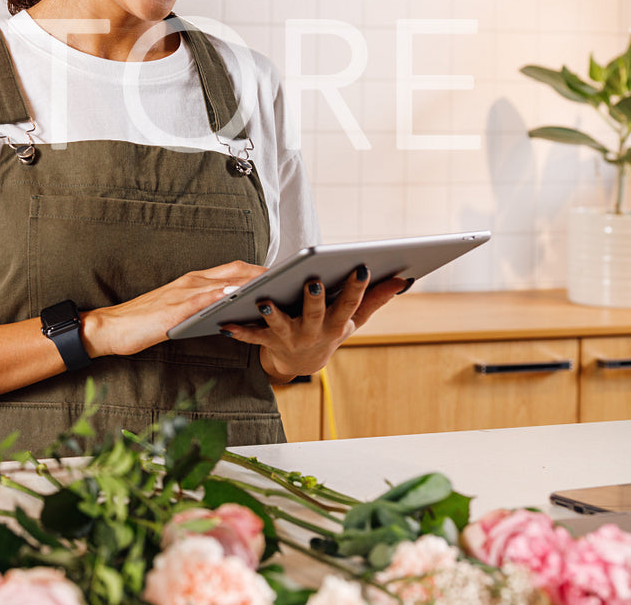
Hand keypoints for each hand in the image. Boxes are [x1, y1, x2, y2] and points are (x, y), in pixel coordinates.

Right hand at [84, 260, 266, 358]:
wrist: (111, 327)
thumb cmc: (142, 322)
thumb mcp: (178, 312)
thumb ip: (202, 306)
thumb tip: (229, 310)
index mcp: (192, 281)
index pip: (232, 269)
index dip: (259, 269)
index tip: (282, 274)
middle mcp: (191, 281)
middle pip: (235, 270)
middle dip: (264, 273)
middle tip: (291, 278)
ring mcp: (183, 293)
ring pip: (224, 281)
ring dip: (251, 282)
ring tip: (277, 286)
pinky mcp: (175, 308)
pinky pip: (204, 299)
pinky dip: (223, 296)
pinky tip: (239, 297)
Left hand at [220, 267, 406, 380]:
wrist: (302, 363)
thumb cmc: (330, 329)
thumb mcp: (354, 319)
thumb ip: (375, 299)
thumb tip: (404, 279)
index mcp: (337, 323)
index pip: (351, 304)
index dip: (358, 288)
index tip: (362, 267)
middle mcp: (315, 332)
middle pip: (315, 314)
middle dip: (315, 299)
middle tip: (313, 281)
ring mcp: (291, 339)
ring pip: (280, 326)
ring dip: (272, 315)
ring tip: (263, 300)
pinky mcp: (268, 342)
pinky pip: (252, 337)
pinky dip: (239, 331)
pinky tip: (226, 323)